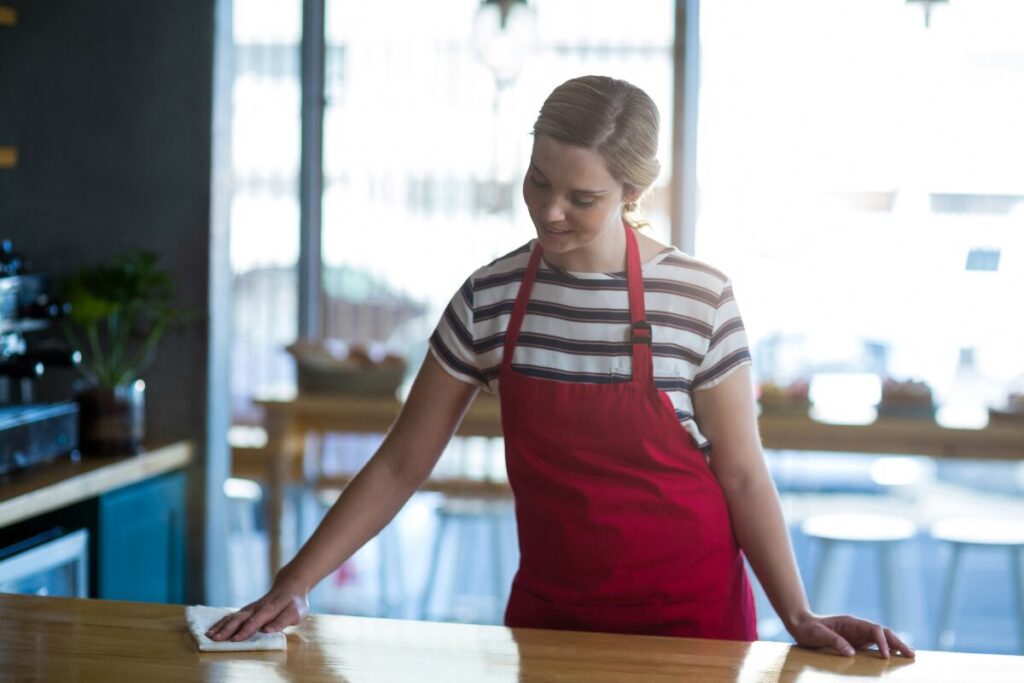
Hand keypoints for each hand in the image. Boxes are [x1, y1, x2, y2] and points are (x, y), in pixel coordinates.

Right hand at [206, 577, 308, 641]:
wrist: (289, 586)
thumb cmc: (294, 603)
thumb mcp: (296, 612)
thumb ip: (282, 621)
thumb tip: (268, 630)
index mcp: (271, 608)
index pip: (257, 619)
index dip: (247, 629)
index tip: (236, 639)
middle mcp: (258, 607)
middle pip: (241, 618)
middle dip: (228, 629)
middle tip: (216, 640)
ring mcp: (250, 608)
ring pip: (234, 616)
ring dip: (222, 626)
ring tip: (210, 636)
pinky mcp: (246, 609)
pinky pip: (232, 616)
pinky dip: (221, 622)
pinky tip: (212, 630)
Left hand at [787, 612, 914, 658]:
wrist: (800, 626)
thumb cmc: (808, 629)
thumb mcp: (818, 635)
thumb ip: (834, 641)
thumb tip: (851, 653)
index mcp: (851, 622)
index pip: (873, 630)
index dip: (882, 642)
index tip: (885, 656)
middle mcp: (858, 628)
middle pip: (883, 632)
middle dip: (898, 642)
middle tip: (911, 655)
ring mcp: (858, 635)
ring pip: (882, 639)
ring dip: (896, 646)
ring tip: (910, 657)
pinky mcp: (856, 643)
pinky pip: (874, 647)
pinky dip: (886, 651)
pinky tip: (894, 659)